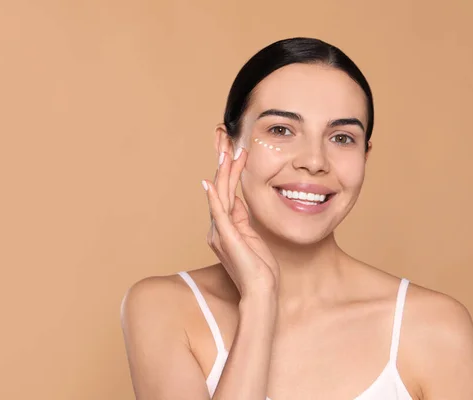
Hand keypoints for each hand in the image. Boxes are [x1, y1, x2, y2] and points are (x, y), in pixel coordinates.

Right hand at [202, 147, 279, 297]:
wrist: (260, 292)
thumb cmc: (259, 269)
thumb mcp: (252, 237)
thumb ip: (241, 218)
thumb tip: (237, 200)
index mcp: (224, 226)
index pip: (225, 191)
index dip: (229, 169)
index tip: (234, 149)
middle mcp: (217, 227)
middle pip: (219, 188)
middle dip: (223, 163)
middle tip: (225, 140)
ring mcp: (220, 232)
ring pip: (220, 195)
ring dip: (224, 172)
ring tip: (227, 151)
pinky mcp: (227, 238)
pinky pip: (219, 213)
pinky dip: (214, 197)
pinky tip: (211, 183)